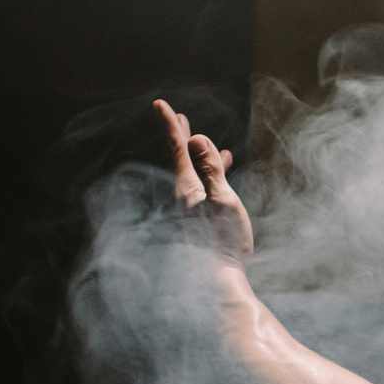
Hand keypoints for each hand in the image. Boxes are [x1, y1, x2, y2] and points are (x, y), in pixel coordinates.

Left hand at [154, 98, 252, 265]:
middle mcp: (182, 196)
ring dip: (197, 155)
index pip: (177, 148)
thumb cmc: (223, 242)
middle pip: (179, 158)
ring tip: (203, 142)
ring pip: (192, 172)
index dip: (170, 124)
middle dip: (179, 137)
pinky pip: (201, 188)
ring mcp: (188, 209)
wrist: (217, 279)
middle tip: (177, 118)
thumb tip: (197, 138)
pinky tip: (219, 178)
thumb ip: (211, 169)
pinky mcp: (197, 221)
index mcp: (186, 187)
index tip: (160, 104)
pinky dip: (208, 175)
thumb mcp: (222, 201)